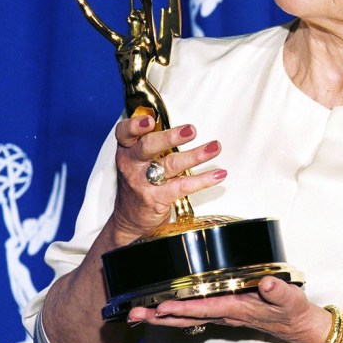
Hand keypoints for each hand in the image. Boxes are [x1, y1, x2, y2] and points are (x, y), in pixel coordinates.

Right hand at [111, 113, 226, 240]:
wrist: (131, 221)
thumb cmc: (140, 183)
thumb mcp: (137, 161)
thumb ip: (153, 142)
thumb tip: (181, 125)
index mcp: (127, 150)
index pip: (125, 133)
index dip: (135, 125)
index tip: (150, 120)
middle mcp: (132, 165)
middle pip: (149, 146)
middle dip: (171, 137)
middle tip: (191, 130)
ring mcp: (143, 183)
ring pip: (171, 165)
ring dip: (196, 155)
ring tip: (214, 148)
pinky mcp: (156, 199)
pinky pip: (183, 186)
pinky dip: (203, 179)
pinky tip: (218, 174)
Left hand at [127, 277, 331, 342]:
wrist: (299, 326)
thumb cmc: (293, 310)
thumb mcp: (291, 298)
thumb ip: (278, 290)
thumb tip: (267, 283)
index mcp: (237, 309)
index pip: (204, 308)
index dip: (182, 308)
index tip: (160, 307)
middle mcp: (225, 314)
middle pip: (186, 317)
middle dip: (158, 316)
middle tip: (132, 314)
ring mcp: (223, 315)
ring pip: (186, 317)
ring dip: (161, 316)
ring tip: (136, 313)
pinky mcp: (224, 312)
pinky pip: (194, 314)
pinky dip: (175, 313)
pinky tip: (162, 311)